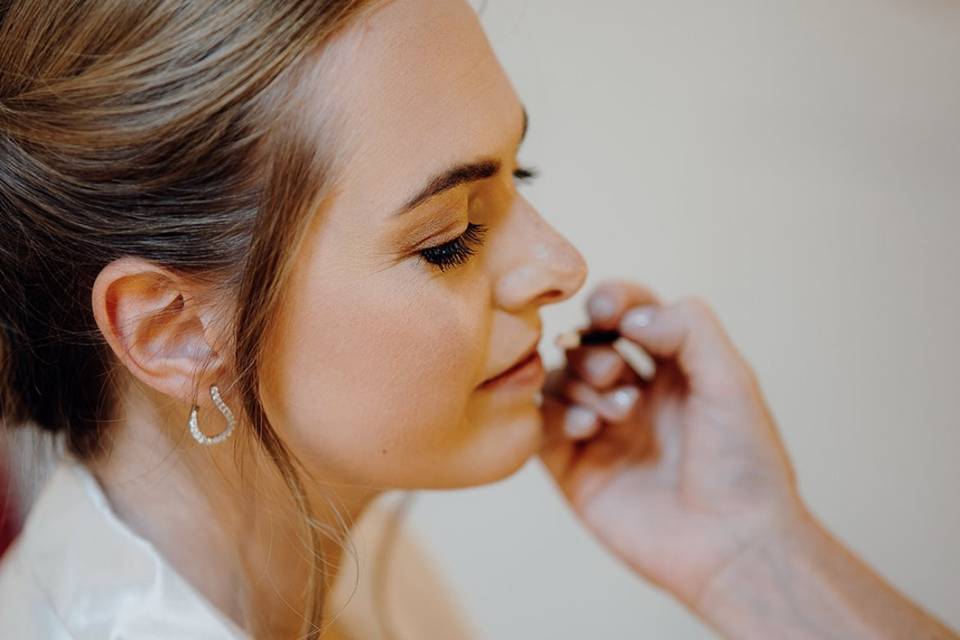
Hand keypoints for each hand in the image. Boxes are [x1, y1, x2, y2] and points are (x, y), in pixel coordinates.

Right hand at [537, 278, 809, 608]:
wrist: (734, 544)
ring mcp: (602, 432)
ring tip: (617, 415)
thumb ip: (687, 327)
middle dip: (593, 351)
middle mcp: (633, 395)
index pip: (627, 313)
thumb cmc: (743, 463)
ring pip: (558, 380)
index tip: (605, 311)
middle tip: (617, 376)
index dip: (610, 301)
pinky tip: (588, 428)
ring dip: (579, 383)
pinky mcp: (576, 470)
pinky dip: (557, 415)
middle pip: (585, 344)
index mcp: (673, 369)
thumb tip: (628, 317)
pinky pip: (542, 427)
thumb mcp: (731, 378)